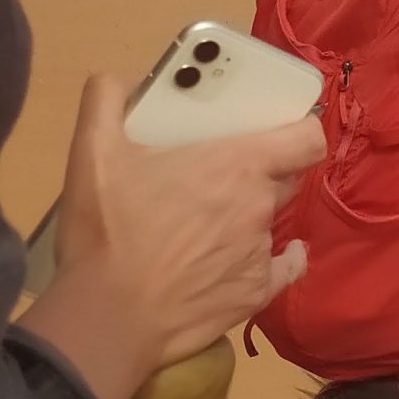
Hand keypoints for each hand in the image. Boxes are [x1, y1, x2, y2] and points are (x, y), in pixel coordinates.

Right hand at [27, 74, 323, 398]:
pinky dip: (271, 261)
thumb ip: (107, 98)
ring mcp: (261, 255)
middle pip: (283, 177)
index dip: (299, 129)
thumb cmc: (107, 229)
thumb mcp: (92, 150)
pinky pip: (280, 270)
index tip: (278, 127)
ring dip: (248, 216)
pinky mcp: (254, 296)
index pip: (306, 138)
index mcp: (237, 165)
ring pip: (269, 223)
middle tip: (220, 171)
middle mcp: (260, 207)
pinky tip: (249, 258)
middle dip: (261, 170)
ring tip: (208, 222)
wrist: (107, 318)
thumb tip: (125, 81)